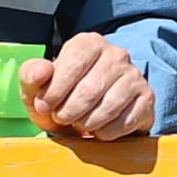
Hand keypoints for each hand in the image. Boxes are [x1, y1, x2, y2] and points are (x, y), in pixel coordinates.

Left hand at [21, 30, 152, 140]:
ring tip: (79, 123)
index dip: (55, 91)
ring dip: (86, 123)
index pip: (73, 64)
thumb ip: (30, 76)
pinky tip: (97, 128)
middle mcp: (116, 55)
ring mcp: (135, 76)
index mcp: (88, 43)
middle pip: (90, 90)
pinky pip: (124, 122)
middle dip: (69, 112)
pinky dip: (104, 133)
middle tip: (62, 118)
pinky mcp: (146, 99)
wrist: (86, 118)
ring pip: (108, 107)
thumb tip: (43, 70)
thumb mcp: (36, 88)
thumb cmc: (60, 99)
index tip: (45, 105)